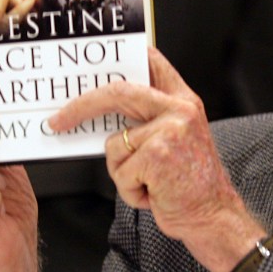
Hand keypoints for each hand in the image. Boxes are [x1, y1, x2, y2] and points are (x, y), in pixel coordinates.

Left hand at [49, 47, 265, 271]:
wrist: (214, 214)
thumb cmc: (191, 183)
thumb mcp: (180, 139)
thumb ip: (152, 119)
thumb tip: (107, 113)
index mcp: (185, 102)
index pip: (153, 63)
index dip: (125, 57)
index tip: (97, 64)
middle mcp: (180, 111)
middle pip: (118, 92)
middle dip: (81, 107)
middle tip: (58, 120)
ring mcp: (169, 132)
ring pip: (115, 144)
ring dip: (124, 171)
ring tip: (151, 182)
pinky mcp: (157, 156)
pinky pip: (120, 171)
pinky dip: (130, 190)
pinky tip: (153, 194)